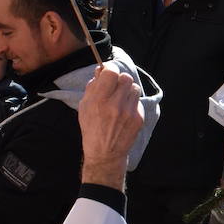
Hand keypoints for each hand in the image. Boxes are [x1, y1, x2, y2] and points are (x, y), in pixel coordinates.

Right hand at [78, 66, 143, 187]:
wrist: (105, 153)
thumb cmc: (92, 128)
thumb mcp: (84, 106)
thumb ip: (93, 86)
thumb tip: (102, 70)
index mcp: (98, 100)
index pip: (111, 72)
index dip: (110, 69)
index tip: (108, 73)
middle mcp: (115, 105)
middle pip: (126, 77)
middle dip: (120, 80)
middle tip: (115, 86)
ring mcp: (129, 112)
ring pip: (134, 88)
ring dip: (127, 91)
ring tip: (120, 100)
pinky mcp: (139, 118)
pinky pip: (138, 101)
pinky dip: (132, 103)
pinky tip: (125, 112)